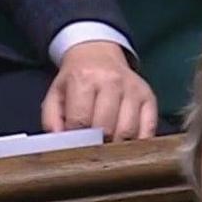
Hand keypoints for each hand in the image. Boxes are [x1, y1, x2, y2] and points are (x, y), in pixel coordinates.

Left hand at [42, 41, 156, 140]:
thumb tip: (59, 143)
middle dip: (95, 143)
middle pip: (105, 128)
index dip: (76, 138)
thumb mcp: (55, 94)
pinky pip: (148, 130)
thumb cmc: (75, 79)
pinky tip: (125, 143)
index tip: (74, 144)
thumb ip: (51, 119)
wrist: (97, 54)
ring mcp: (134, 90)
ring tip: (106, 145)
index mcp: (84, 78)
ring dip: (116, 145)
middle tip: (90, 147)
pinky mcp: (149, 98)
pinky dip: (137, 143)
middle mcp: (112, 81)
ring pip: (127, 132)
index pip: (81, 120)